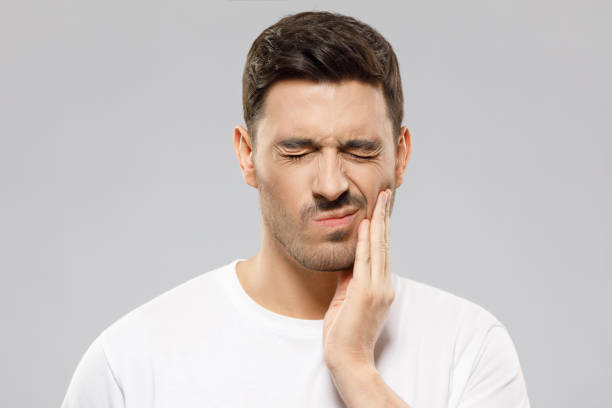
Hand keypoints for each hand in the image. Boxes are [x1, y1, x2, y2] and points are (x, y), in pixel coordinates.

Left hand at [322, 188, 394, 370]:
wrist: (349, 360)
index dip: (381, 228)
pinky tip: (366, 224)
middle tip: (385, 194)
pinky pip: (365, 261)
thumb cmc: (345, 334)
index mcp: (381, 287)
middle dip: (384, 217)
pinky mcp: (366, 293)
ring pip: (379, 248)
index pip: (382, 251)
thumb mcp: (346, 300)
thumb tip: (346, 258)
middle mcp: (384, 285)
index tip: (379, 208)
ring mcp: (377, 289)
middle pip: (384, 244)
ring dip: (378, 222)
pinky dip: (365, 241)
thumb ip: (348, 278)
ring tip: (380, 200)